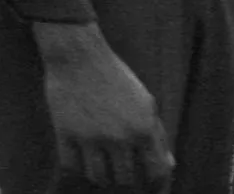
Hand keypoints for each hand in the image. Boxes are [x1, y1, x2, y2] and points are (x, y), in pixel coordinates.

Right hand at [35, 21, 170, 188]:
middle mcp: (119, 137)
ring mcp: (90, 136)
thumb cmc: (115, 75)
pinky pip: (70, 166)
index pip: (155, 172)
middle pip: (125, 179)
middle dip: (125, 181)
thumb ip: (158, 135)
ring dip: (101, 178)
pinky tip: (80, 163)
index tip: (149, 187)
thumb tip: (168, 165)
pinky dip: (76, 170)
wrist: (78, 53)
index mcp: (143, 129)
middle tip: (121, 176)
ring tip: (101, 170)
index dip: (155, 185)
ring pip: (98, 177)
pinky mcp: (65, 132)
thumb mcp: (145, 101)